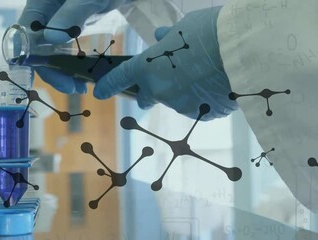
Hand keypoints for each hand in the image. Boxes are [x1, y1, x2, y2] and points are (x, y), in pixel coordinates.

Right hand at [18, 0, 128, 93]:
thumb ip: (71, 13)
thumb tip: (50, 39)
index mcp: (40, 2)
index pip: (26, 36)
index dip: (34, 60)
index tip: (55, 77)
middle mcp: (45, 12)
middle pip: (37, 47)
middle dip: (53, 70)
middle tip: (75, 88)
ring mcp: (58, 18)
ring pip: (51, 50)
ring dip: (63, 69)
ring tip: (81, 85)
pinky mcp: (71, 23)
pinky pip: (65, 46)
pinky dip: (72, 61)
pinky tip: (84, 73)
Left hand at [93, 7, 237, 120]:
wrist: (242, 51)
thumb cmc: (209, 32)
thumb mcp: (184, 28)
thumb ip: (169, 38)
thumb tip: (162, 37)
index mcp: (148, 66)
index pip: (121, 77)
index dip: (109, 85)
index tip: (100, 92)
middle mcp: (159, 90)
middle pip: (147, 98)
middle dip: (149, 95)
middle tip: (161, 86)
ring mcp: (180, 105)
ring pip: (176, 102)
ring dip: (184, 92)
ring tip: (206, 75)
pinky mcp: (201, 115)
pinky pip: (198, 109)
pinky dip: (203, 100)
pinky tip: (218, 86)